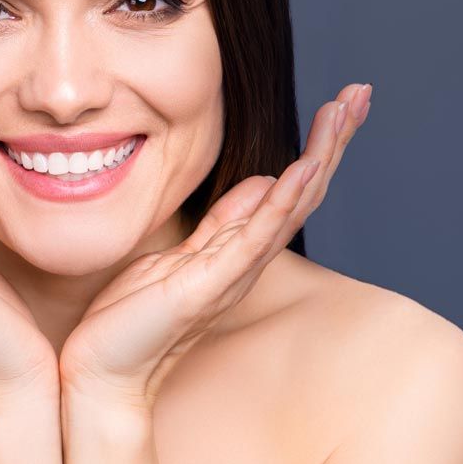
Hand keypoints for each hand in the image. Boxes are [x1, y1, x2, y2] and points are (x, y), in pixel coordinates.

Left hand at [58, 83, 372, 410]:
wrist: (101, 371)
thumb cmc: (133, 317)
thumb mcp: (182, 253)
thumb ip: (225, 222)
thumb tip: (262, 181)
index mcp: (238, 250)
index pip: (290, 189)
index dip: (317, 146)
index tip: (341, 103)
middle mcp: (246, 261)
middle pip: (303, 192)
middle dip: (333, 141)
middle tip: (361, 92)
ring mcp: (230, 275)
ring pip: (289, 207)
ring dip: (318, 157)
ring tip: (345, 112)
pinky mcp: (205, 289)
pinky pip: (253, 241)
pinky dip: (282, 204)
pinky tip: (304, 169)